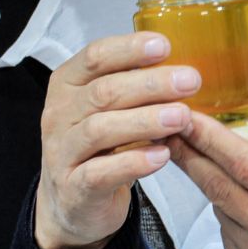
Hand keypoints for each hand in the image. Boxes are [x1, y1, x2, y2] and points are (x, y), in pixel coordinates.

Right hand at [35, 33, 201, 248]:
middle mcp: (59, 115)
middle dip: (150, 84)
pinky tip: (162, 155)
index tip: (164, 46)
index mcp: (68, 85)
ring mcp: (61, 153)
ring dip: (146, 120)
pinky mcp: (73, 188)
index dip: (129, 49)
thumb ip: (135, 88)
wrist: (74, 202)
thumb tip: (181, 70)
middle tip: (189, 81)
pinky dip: (134, 162)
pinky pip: (100, 172)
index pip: (95, 57)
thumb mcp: (110, 110)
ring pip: (100, 130)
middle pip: (103, 92)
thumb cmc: (99, 147)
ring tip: (181, 117)